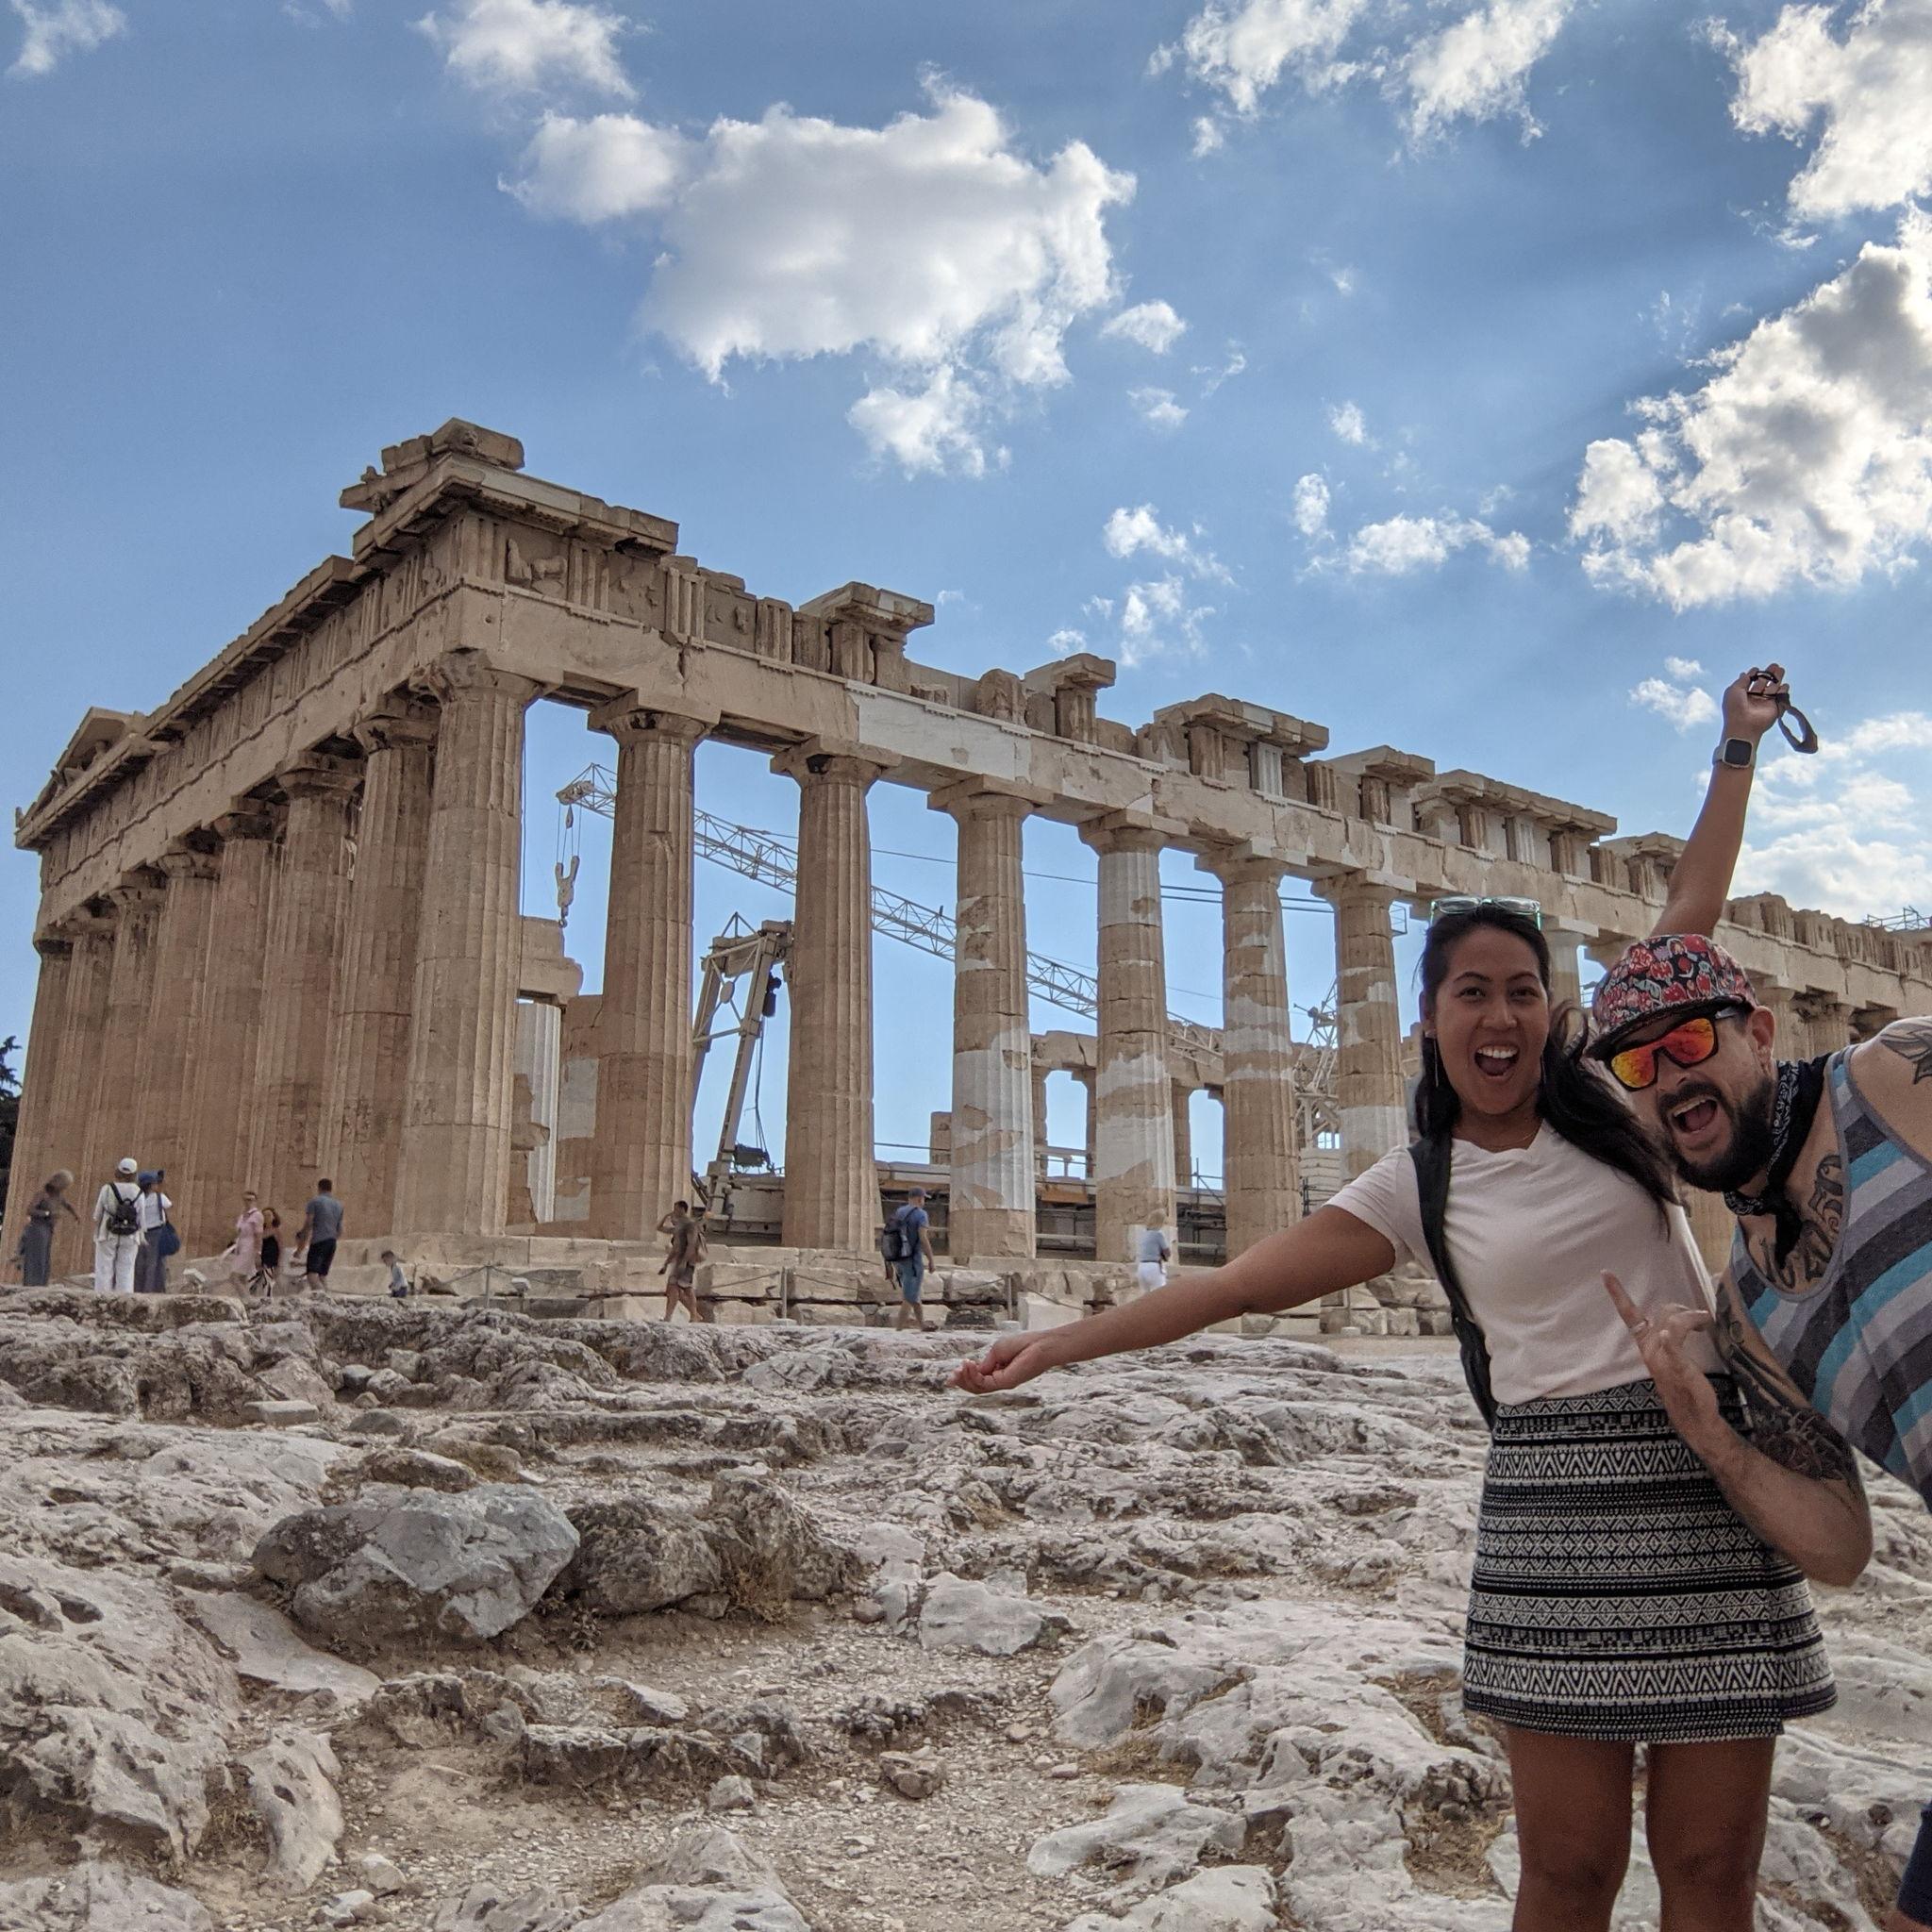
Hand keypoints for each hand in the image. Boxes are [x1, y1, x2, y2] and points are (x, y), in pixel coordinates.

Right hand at [950, 1332, 1068, 1393]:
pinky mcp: (1005, 1382)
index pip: (977, 1379)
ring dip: (965, 1378)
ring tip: (960, 1368)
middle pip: (975, 1387)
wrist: (1040, 1345)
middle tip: (952, 1375)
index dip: (964, 1376)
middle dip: (962, 1381)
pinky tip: (969, 1366)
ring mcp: (1002, 1383)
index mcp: (997, 1372)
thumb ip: (985, 1363)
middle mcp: (999, 1380)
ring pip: (978, 1388)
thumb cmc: (1022, 1344)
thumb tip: (973, 1370)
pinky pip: (984, 1384)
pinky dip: (973, 1376)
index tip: (954, 1371)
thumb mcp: (997, 1351)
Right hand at [1602, 1271, 1723, 1450]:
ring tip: (1705, 1323)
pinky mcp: (1677, 1367)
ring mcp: (1661, 1358)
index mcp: (1646, 1345)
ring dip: (1692, 1317)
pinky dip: (1667, 1338)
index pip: (1628, 1314)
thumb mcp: (1674, 1356)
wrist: (1694, 1417)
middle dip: (1683, 1309)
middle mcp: (1649, 1349)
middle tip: (1700, 1319)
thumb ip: (1673, 1335)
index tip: (1605, 1273)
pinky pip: (1671, 1346)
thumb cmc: (1686, 1385)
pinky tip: (1665, 1335)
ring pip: (1672, 1322)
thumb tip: (1685, 1313)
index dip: (1617, 1293)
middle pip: (1663, 1312)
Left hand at [1721, 663, 1788, 744]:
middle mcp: (1754, 699)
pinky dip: (1784, 691)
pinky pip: (1781, 698)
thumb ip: (1742, 680)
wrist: (1744, 725)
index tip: (1756, 669)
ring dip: (1777, 679)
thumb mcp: (1734, 690)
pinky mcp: (1774, 708)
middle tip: (1775, 665)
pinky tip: (1784, 685)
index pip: (1750, 683)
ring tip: (1781, 669)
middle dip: (1769, 674)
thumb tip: (1746, 673)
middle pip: (1764, 684)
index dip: (1754, 675)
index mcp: (1743, 695)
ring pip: (1773, 688)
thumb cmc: (1735, 708)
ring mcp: (1765, 704)